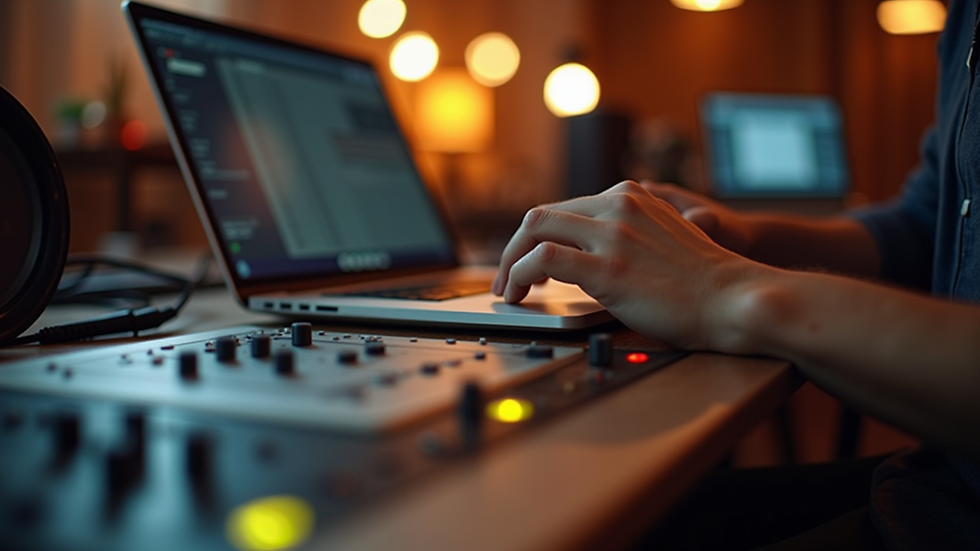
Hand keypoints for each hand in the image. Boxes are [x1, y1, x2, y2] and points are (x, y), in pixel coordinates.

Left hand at [491, 181, 759, 348]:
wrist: (734, 299)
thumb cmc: (703, 282)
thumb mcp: (663, 237)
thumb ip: (629, 234)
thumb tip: (591, 256)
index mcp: (631, 197)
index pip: (565, 208)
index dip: (538, 236)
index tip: (527, 262)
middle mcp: (618, 206)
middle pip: (541, 215)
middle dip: (514, 247)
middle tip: (507, 278)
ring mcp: (612, 234)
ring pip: (534, 230)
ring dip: (510, 262)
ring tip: (508, 290)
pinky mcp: (607, 267)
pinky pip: (542, 260)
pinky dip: (519, 274)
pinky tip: (520, 294)